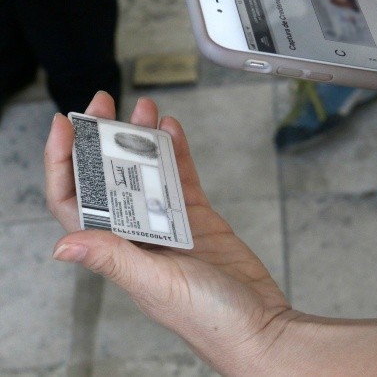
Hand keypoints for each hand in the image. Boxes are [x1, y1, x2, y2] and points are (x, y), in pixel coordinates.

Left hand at [45, 92, 294, 373]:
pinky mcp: (199, 220)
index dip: (63, 164)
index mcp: (119, 251)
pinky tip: (173, 131)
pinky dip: (177, 153)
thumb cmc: (210, 319)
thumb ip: (114, 260)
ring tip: (144, 109)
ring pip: (146, 173)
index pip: (75, 203)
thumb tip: (62, 245)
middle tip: (106, 104)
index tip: (64, 127)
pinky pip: (182, 179)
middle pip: (108, 178)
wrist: (260, 326)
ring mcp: (170, 226)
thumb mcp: (157, 285)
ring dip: (141, 140)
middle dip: (102, 139)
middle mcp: (139, 236)